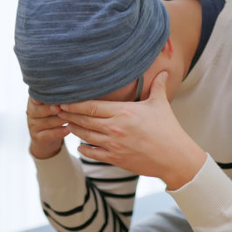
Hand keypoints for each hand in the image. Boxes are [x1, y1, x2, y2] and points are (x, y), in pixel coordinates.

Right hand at [26, 97, 69, 158]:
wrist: (46, 136)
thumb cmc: (53, 114)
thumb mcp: (52, 103)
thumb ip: (57, 96)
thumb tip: (70, 87)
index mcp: (34, 101)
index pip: (36, 97)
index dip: (42, 96)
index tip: (50, 94)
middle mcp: (31, 112)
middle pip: (38, 110)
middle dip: (50, 108)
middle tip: (60, 107)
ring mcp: (33, 125)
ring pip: (46, 122)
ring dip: (59, 120)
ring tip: (70, 118)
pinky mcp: (38, 137)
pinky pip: (48, 134)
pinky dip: (59, 132)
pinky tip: (68, 129)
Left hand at [58, 71, 206, 189]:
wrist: (174, 157)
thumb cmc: (168, 130)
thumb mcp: (161, 105)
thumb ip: (158, 87)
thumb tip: (164, 72)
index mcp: (122, 112)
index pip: (91, 106)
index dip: (74, 103)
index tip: (63, 100)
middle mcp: (114, 128)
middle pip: (84, 120)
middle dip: (69, 115)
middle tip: (57, 110)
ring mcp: (113, 144)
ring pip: (85, 136)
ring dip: (74, 130)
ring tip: (67, 124)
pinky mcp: (115, 159)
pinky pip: (93, 153)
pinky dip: (84, 149)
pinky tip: (80, 145)